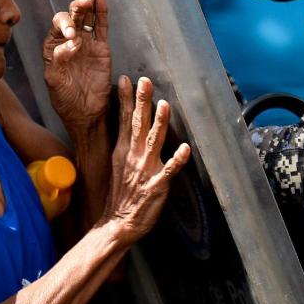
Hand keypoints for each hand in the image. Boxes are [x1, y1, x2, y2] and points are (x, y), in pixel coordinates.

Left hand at [43, 0, 111, 130]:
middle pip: (72, 15)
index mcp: (53, 46)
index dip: (65, 26)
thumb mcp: (55, 83)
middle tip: (83, 0)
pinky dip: (102, 13)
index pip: (57, 26)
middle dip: (77, 6)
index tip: (73, 38)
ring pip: (88, 16)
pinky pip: (102, 27)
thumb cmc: (65, 100)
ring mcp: (87, 43)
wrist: (85, 114)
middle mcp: (69, 41)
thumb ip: (58, 62)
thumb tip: (69, 44)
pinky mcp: (102, 49)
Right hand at [103, 76, 191, 243]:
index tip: (125, 80)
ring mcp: (145, 170)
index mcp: (123, 151)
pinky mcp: (157, 185)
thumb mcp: (117, 165)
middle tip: (144, 81)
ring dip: (159, 123)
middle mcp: (133, 157)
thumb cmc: (120, 195)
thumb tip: (128, 125)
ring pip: (153, 142)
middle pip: (138, 124)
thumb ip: (125, 144)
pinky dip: (177, 160)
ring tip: (164, 105)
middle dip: (142, 102)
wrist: (117, 223)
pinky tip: (185, 149)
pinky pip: (169, 170)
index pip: (124, 120)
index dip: (125, 99)